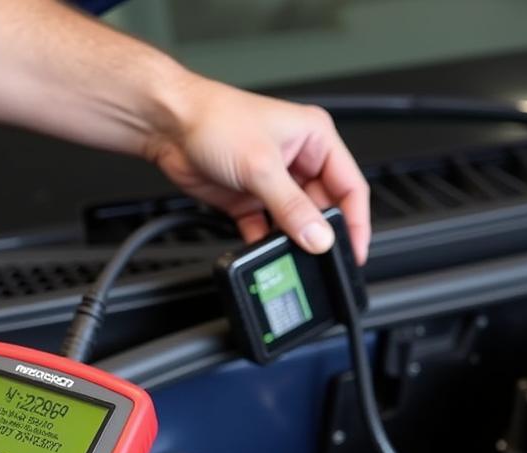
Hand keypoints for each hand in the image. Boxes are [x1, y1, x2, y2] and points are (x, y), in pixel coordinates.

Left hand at [148, 79, 370, 263]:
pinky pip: (265, 229)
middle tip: (318, 257)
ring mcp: (272, 182)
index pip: (349, 186)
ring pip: (294, 222)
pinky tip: (263, 250)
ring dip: (291, 240)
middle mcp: (297, 159)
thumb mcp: (262, 166)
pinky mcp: (248, 199)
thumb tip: (319, 237)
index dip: (356, 221)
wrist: (170, 126)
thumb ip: (292, 207)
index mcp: (314, 138)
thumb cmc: (215, 120)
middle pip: (323, 208)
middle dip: (320, 234)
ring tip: (290, 255)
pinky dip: (265, 242)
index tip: (354, 251)